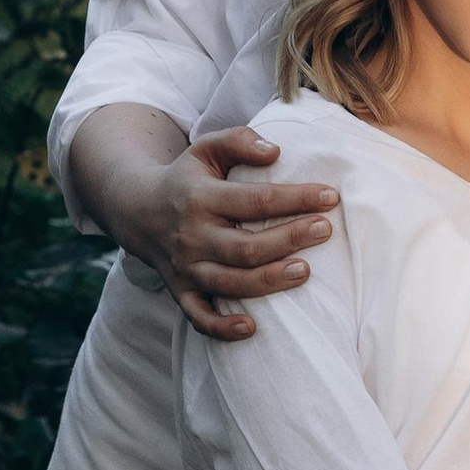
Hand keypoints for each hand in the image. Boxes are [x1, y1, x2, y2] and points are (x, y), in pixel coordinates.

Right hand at [116, 125, 338, 339]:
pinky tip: (253, 328)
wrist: (138, 210)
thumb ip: (239, 141)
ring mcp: (185, 268)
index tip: (331, 196)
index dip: (297, 199)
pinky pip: (199, 317)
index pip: (256, 200)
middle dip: (290, 240)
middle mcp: (192, 236)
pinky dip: (223, 328)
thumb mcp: (206, 148)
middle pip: (247, 247)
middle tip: (325, 230)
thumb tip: (275, 152)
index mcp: (200, 197)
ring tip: (306, 272)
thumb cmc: (187, 178)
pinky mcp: (181, 292)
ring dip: (270, 282)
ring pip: (231, 283)